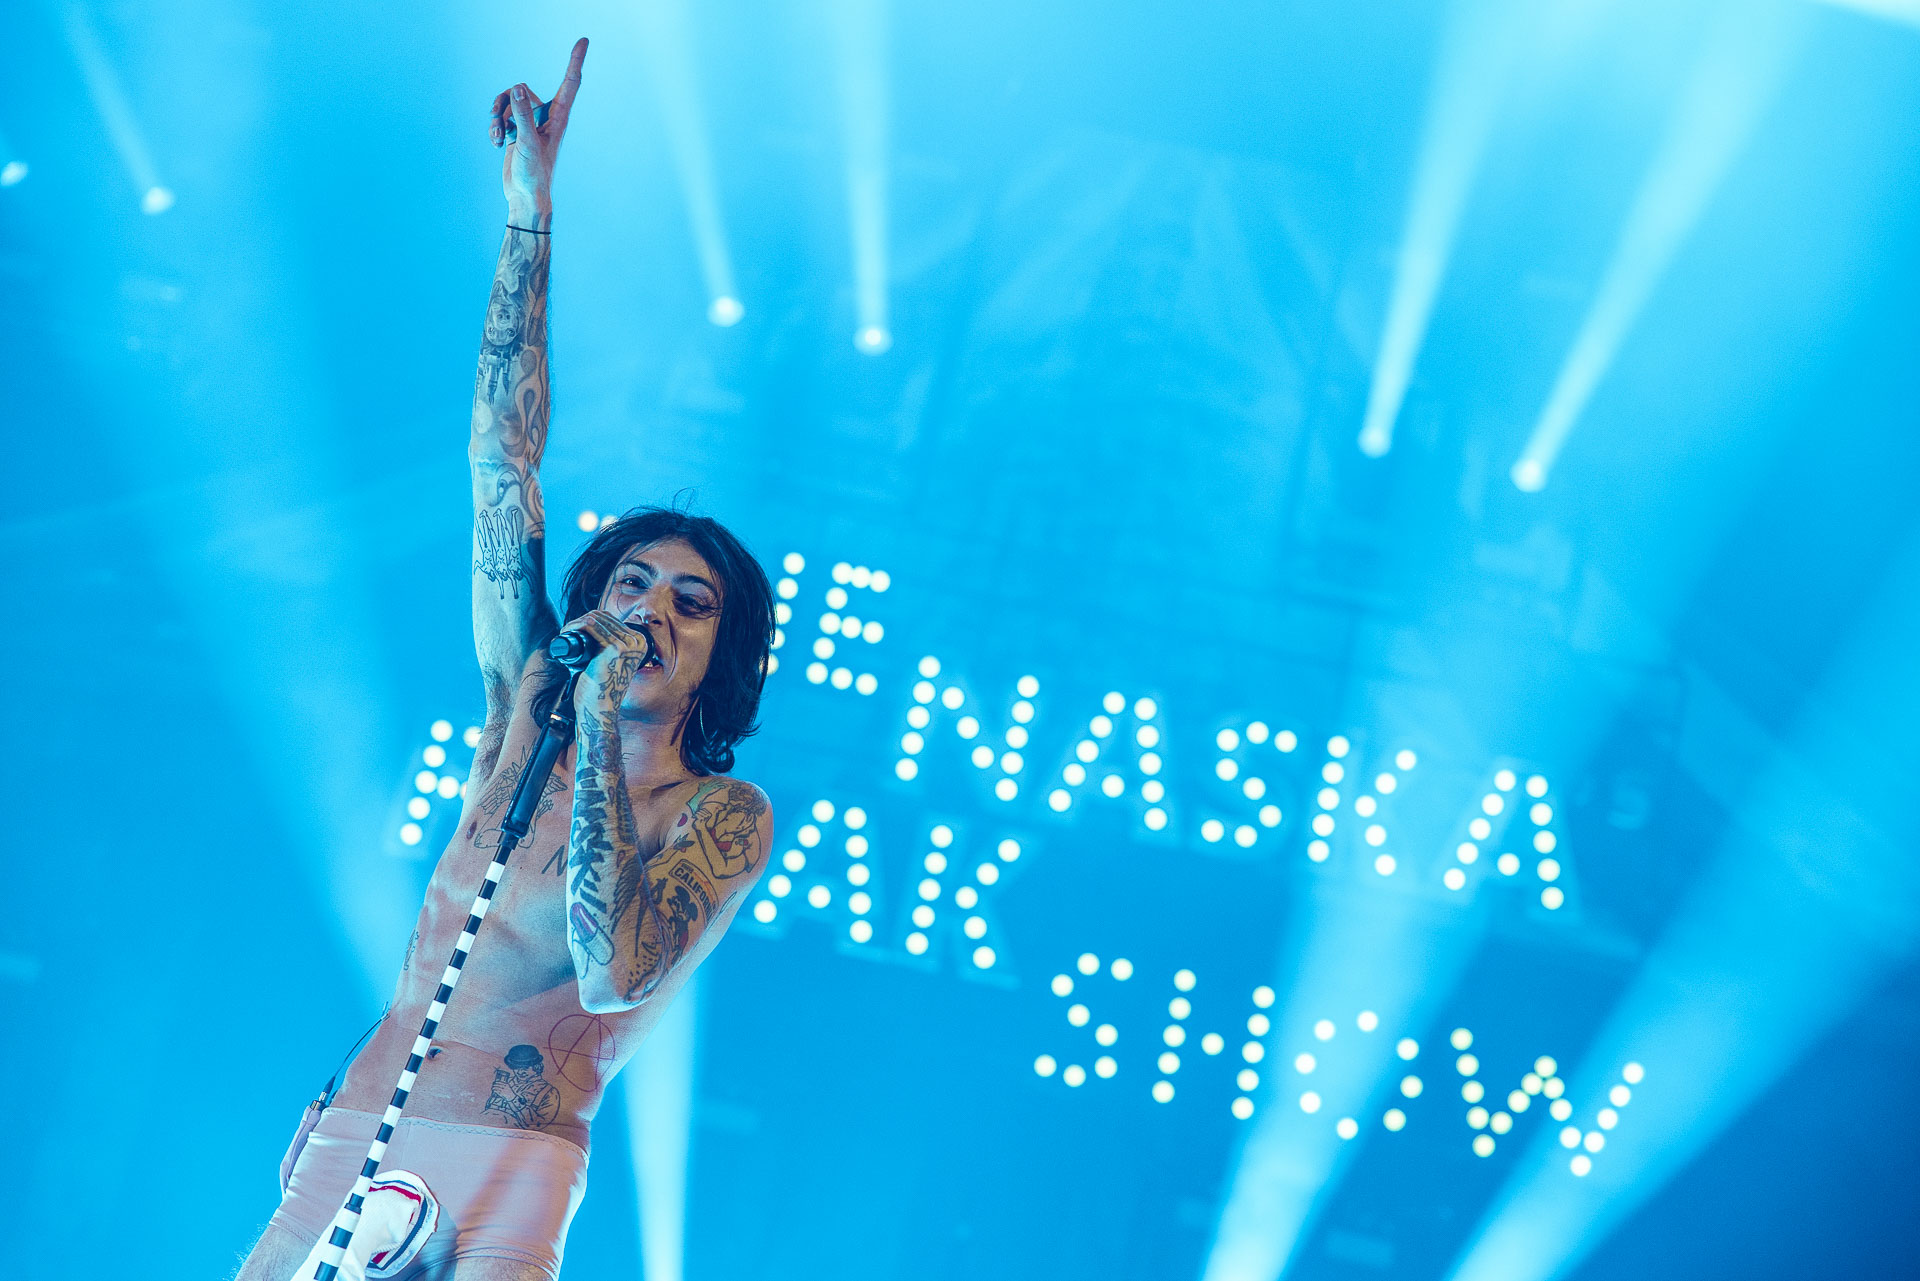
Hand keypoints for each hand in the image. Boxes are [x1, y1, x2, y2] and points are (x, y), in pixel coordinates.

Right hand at [490, 37, 588, 221]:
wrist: (525, 197)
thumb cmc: (534, 175)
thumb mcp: (528, 144)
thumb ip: (522, 115)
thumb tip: (516, 88)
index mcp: (558, 118)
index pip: (570, 83)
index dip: (575, 61)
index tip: (583, 40)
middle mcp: (546, 117)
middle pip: (522, 90)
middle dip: (506, 102)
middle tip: (500, 121)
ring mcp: (530, 124)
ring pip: (508, 102)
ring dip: (498, 116)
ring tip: (497, 136)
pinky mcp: (517, 131)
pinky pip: (501, 115)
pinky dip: (495, 126)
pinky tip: (496, 142)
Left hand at [561, 610, 653, 710]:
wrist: (600, 709)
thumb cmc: (600, 688)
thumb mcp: (609, 662)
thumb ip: (607, 646)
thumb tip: (588, 626)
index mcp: (639, 643)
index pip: (611, 620)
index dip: (589, 620)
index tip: (574, 629)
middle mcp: (637, 641)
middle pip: (603, 617)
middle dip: (581, 620)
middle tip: (566, 631)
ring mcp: (629, 644)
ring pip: (596, 619)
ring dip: (576, 623)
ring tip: (565, 632)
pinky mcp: (616, 648)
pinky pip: (591, 626)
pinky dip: (576, 626)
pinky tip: (566, 632)